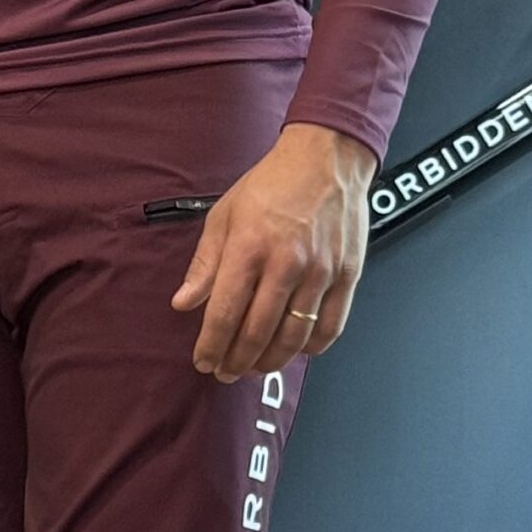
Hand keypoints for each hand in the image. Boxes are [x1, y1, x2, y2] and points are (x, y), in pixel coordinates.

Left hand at [172, 123, 373, 381]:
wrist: (327, 159)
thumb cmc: (272, 184)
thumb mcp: (224, 215)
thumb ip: (205, 264)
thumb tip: (184, 303)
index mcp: (249, 248)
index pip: (225, 313)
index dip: (212, 346)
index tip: (203, 362)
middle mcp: (286, 264)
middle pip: (258, 333)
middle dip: (237, 361)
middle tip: (225, 371)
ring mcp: (320, 272)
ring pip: (294, 337)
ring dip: (270, 361)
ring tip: (254, 367)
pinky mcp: (347, 276)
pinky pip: (329, 327)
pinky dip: (311, 348)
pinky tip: (295, 352)